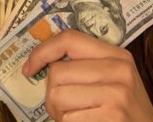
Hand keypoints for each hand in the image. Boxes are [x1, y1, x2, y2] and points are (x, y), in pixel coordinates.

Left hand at [22, 30, 152, 121]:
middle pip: (57, 72)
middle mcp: (119, 69)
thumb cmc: (124, 114)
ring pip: (57, 96)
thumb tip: (42, 63)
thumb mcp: (115, 82)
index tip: (29, 68)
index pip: (69, 38)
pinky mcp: (111, 116)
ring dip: (60, 114)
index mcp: (118, 55)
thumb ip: (87, 67)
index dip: (42, 51)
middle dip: (53, 95)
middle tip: (68, 109)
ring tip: (80, 118)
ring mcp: (117, 93)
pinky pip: (68, 119)